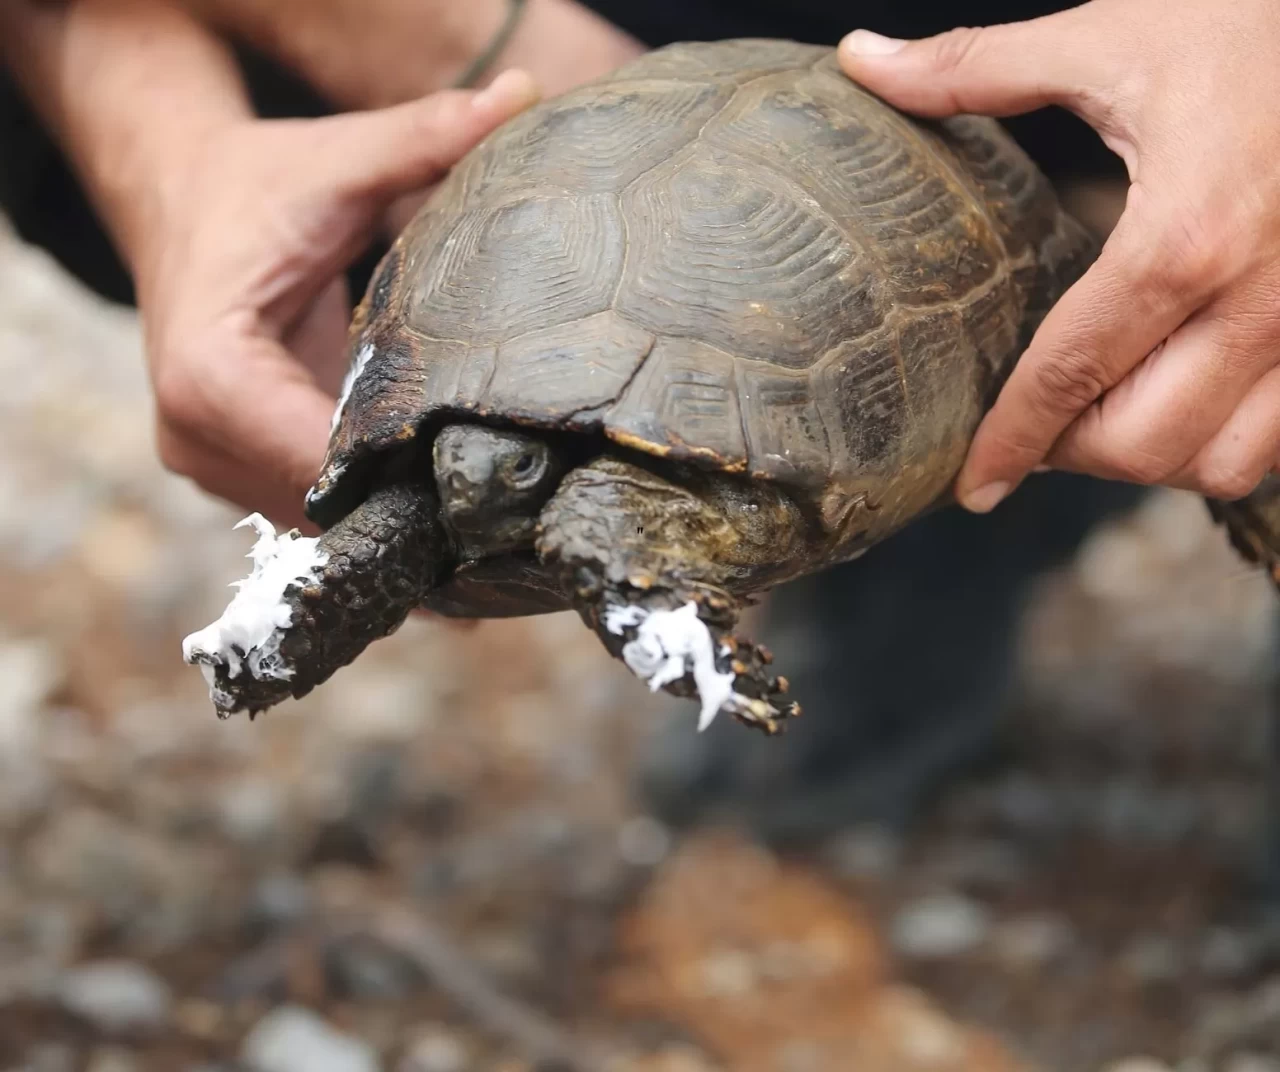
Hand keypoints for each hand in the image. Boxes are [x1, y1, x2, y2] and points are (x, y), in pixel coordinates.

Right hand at [137, 71, 538, 529]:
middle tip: (503, 507)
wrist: (179, 199)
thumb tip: (523, 93)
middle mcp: (195, 437)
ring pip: (317, 519)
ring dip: (389, 512)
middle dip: (407, 504)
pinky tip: (429, 492)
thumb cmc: (256, 186)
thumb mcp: (338, 163)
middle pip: (323, 506)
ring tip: (475, 507)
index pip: (321, 462)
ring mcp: (208, 461)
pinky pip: (310, 504)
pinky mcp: (231, 467)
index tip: (485, 479)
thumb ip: (425, 139)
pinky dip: (366, 498)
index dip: (406, 476)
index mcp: (210, 374)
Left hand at [839, 0, 1279, 509]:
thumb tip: (863, 62)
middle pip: (1142, 445)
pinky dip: (1216, 444)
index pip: (1071, 374)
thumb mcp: (1110, 39)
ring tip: (1099, 418)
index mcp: (1185, 237)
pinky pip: (1278, 441)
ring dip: (1146, 458)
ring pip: (1219, 462)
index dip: (1010, 441)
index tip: (974, 485)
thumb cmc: (1247, 25)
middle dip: (1070, 453)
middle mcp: (1260, 298)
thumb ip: (976, 67)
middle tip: (1032, 429)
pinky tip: (1174, 404)